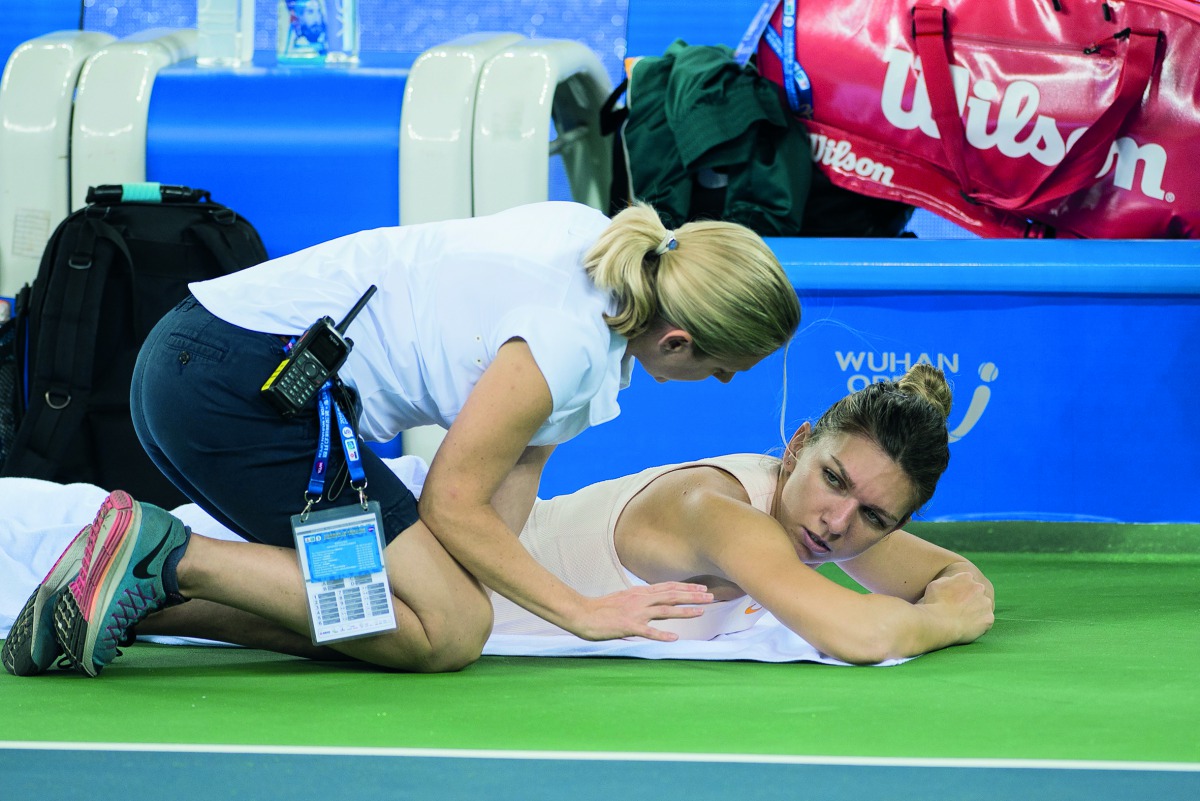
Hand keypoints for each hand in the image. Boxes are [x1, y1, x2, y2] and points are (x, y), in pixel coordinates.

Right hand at [569, 582, 714, 641]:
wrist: (582, 613)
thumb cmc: (601, 608)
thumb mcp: (623, 598)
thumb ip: (638, 599)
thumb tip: (650, 601)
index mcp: (639, 592)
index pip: (667, 587)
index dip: (686, 587)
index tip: (701, 588)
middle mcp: (641, 599)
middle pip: (672, 595)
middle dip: (692, 596)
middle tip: (710, 596)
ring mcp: (636, 612)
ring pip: (665, 610)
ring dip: (685, 611)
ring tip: (702, 611)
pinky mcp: (629, 626)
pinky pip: (648, 631)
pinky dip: (662, 634)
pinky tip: (675, 637)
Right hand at [918, 572, 994, 643]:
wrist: (940, 622)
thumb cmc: (935, 603)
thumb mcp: (935, 584)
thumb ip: (948, 580)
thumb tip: (953, 581)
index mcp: (967, 577)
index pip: (967, 581)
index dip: (961, 590)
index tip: (954, 598)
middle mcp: (980, 587)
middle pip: (978, 593)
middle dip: (971, 600)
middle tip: (959, 609)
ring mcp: (986, 603)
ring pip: (983, 607)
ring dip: (976, 611)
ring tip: (963, 619)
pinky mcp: (989, 618)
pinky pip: (986, 622)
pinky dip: (979, 624)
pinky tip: (968, 627)